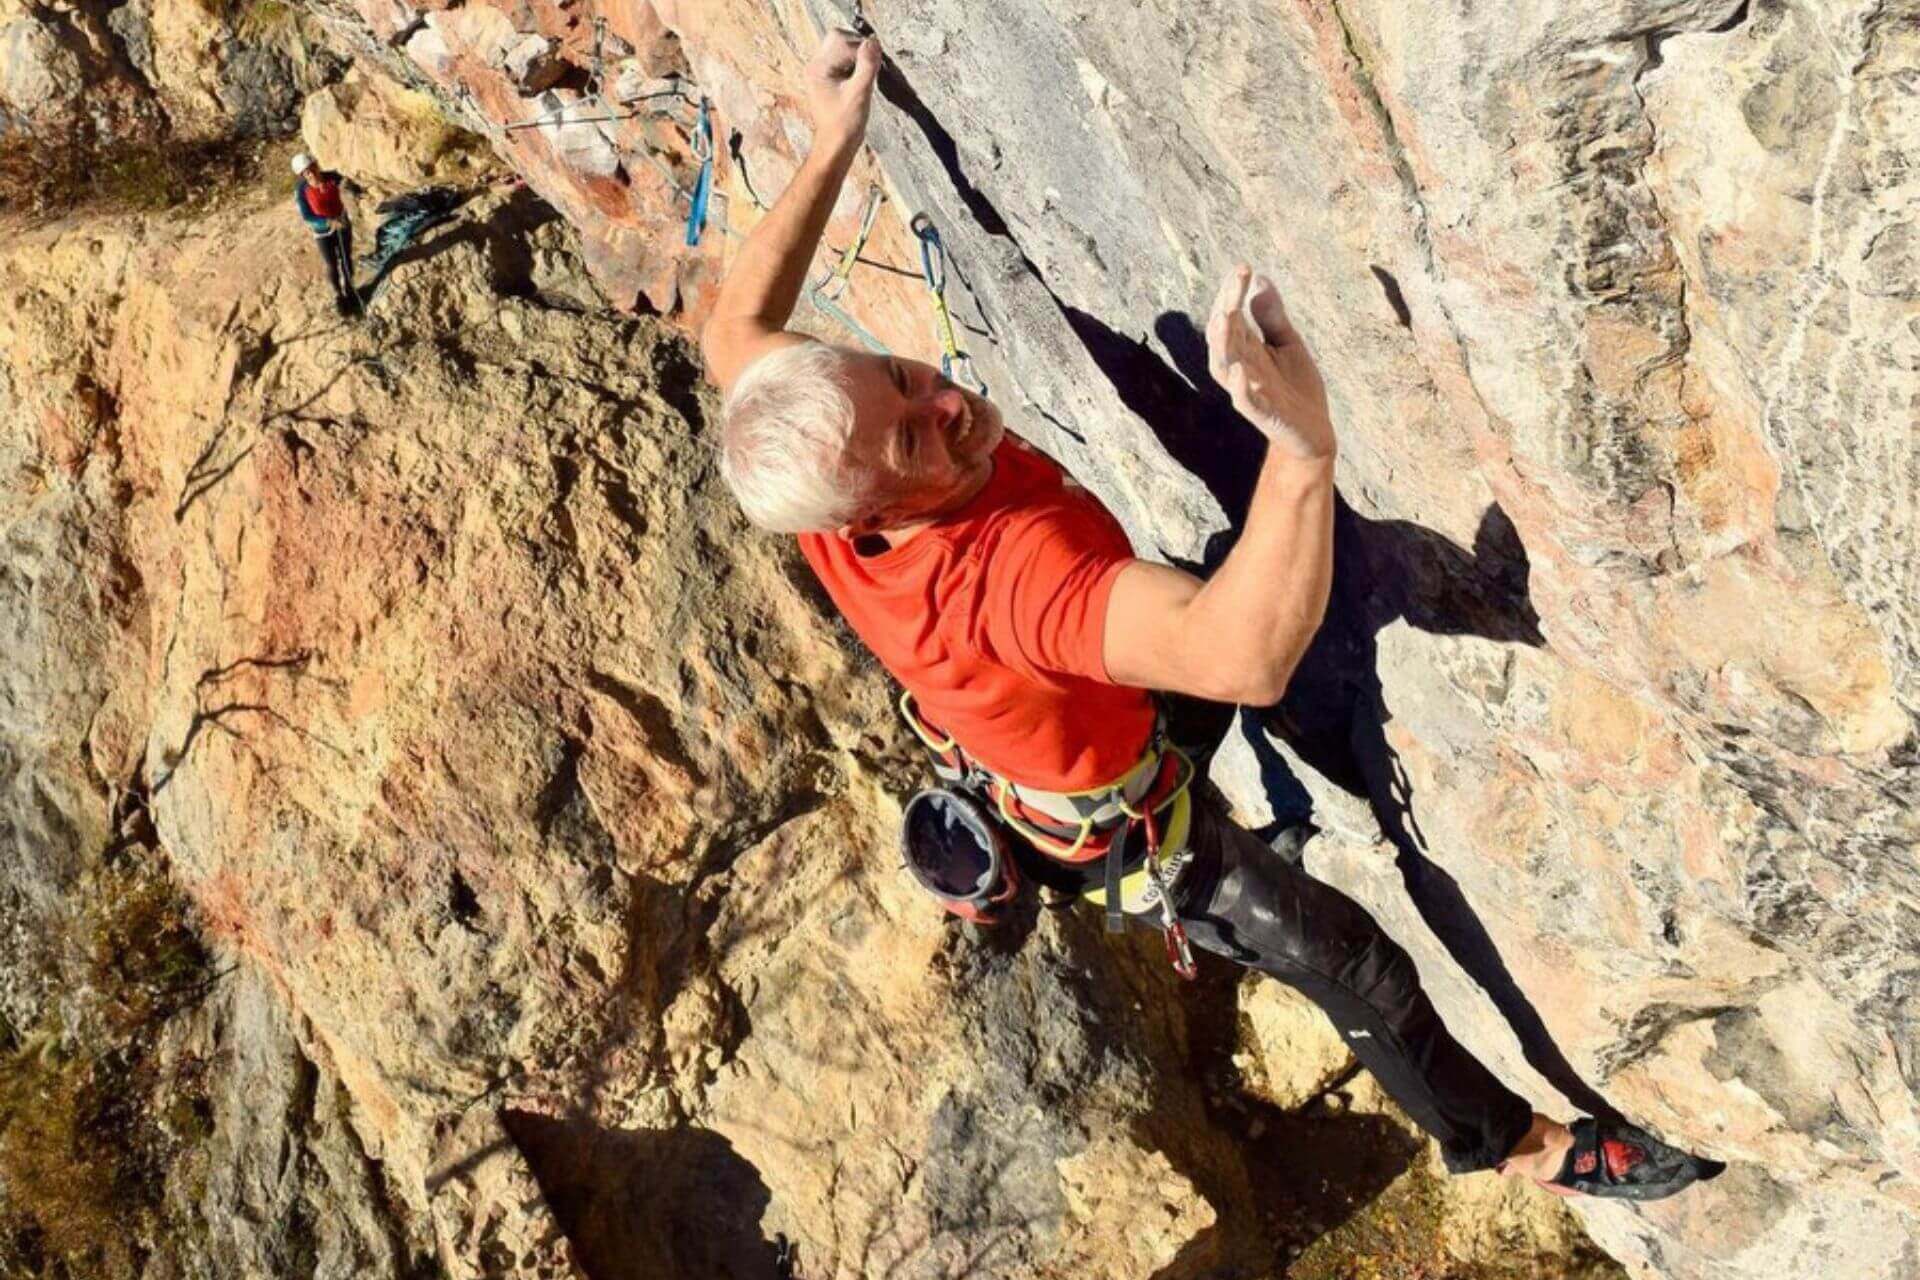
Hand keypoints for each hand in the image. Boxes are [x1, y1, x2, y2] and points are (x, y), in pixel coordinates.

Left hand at [805, 30, 880, 150]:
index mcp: (818, 68)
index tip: (875, 61)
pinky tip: (861, 83)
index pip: (840, 39)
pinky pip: (844, 63)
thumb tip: (873, 42)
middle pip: (839, 40)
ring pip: (843, 51)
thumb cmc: (844, 126)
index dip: (860, 46)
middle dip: (858, 50)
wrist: (836, 148)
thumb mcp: (860, 93)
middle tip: (871, 68)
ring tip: (865, 79)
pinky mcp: (829, 81)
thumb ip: (867, 65)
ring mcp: (821, 74)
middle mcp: (816, 67)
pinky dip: (856, 68)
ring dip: (859, 59)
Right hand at [1207, 265, 1334, 460]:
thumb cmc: (1295, 387)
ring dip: (1223, 343)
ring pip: (1225, 366)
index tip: (1242, 268)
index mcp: (1245, 349)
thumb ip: (1271, 316)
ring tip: (1226, 316)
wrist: (1312, 431)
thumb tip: (1260, 279)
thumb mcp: (1287, 344)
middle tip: (1237, 279)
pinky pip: (1244, 402)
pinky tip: (1241, 371)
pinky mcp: (1262, 414)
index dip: (1233, 293)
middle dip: (1228, 306)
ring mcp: (1248, 391)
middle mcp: (1240, 367)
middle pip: (1225, 335)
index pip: (1231, 316)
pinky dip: (1240, 388)